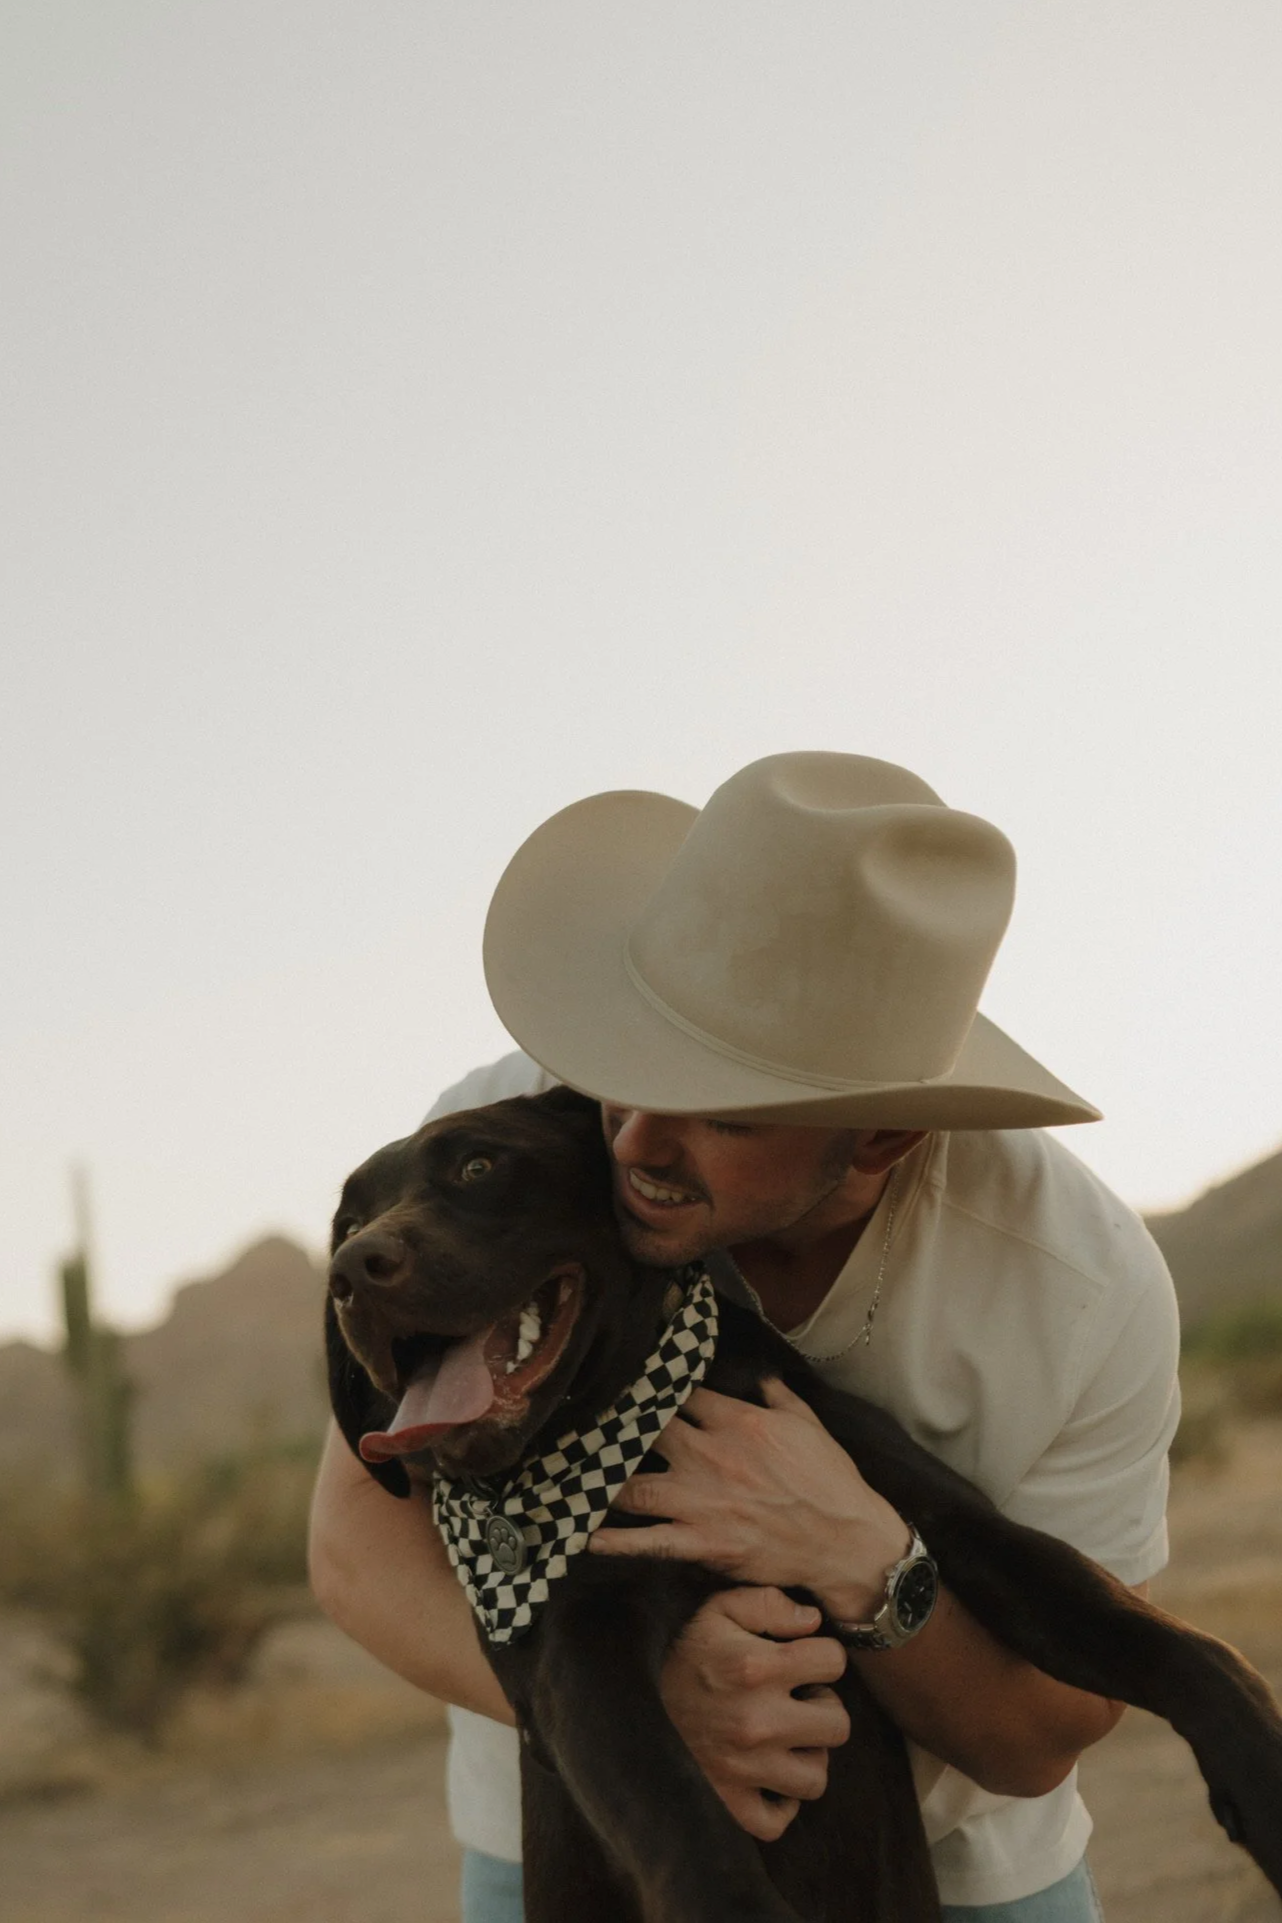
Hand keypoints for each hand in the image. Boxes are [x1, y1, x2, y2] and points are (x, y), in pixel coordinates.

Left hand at [591, 1377, 909, 1621]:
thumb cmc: (830, 1481)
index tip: (626, 1385)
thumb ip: (777, 1396)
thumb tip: (760, 1375)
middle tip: (580, 1429)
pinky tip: (584, 1537)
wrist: (844, 1541)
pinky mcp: (702, 1542)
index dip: (651, 1388)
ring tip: (567, 1480)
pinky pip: (647, 1542)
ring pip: (633, 1487)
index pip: (678, 1393)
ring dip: (599, 1484)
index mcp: (734, 1420)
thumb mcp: (807, 1424)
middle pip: (644, 1434)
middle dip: (612, 1431)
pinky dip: (614, 1542)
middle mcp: (709, 1455)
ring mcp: (701, 1500)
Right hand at [661, 1586, 849, 1840]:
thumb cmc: (677, 1647)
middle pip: (838, 1725)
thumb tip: (813, 1621)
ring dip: (806, 1756)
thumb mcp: (717, 1608)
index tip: (802, 1659)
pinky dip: (779, 1803)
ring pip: (816, 1778)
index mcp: (756, 1666)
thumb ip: (769, 1602)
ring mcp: (744, 1769)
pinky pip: (777, 1821)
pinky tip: (767, 1776)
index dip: (822, 1656)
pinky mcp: (727, 1802)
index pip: (834, 1662)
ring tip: (783, 1737)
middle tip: (796, 1700)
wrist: (619, 1693)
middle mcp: (756, 1721)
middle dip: (823, 1707)